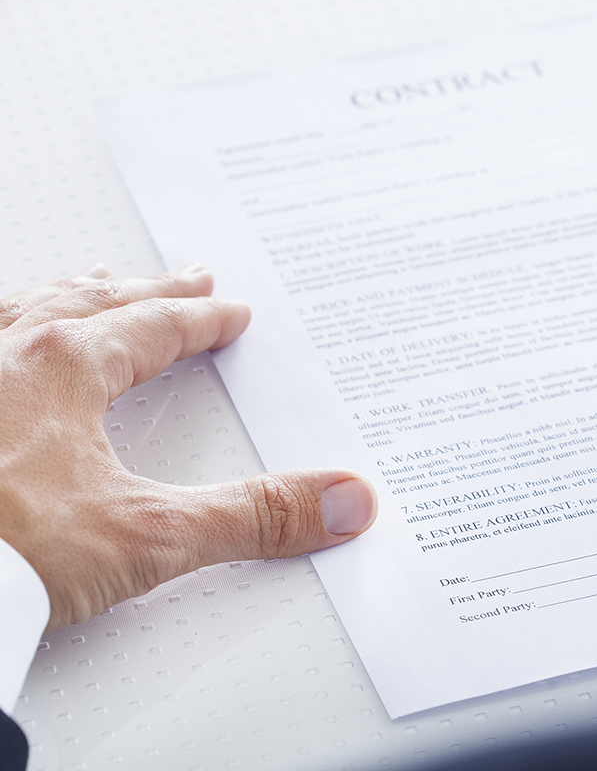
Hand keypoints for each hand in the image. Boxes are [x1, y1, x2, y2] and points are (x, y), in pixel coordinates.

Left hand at [0, 264, 376, 631]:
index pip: (154, 328)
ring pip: (20, 311)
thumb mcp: (149, 537)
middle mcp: (2, 356)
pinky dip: (5, 330)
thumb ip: (254, 516)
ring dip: (69, 295)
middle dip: (147, 291)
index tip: (231, 313)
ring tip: (92, 285)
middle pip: (92, 304)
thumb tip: (342, 500)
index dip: (202, 320)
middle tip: (185, 277)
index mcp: (63, 369)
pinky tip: (6, 341)